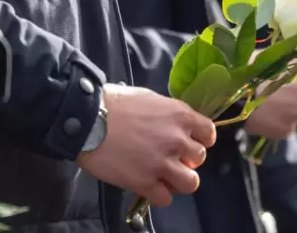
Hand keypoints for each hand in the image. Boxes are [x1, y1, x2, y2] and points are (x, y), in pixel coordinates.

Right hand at [76, 84, 215, 206]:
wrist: (87, 119)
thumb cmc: (113, 103)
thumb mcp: (147, 98)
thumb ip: (166, 113)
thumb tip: (171, 124)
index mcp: (180, 116)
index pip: (208, 134)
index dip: (199, 139)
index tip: (188, 142)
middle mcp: (177, 140)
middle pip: (199, 159)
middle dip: (185, 159)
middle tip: (168, 157)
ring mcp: (163, 163)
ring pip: (190, 183)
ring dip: (178, 180)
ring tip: (162, 176)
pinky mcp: (145, 183)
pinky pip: (165, 199)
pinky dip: (158, 194)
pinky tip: (146, 185)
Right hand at [245, 61, 296, 138]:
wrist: (230, 96)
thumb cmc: (248, 71)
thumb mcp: (270, 57)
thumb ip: (290, 61)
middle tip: (283, 95)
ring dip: (292, 112)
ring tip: (271, 106)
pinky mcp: (287, 130)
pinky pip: (289, 127)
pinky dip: (280, 123)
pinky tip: (265, 116)